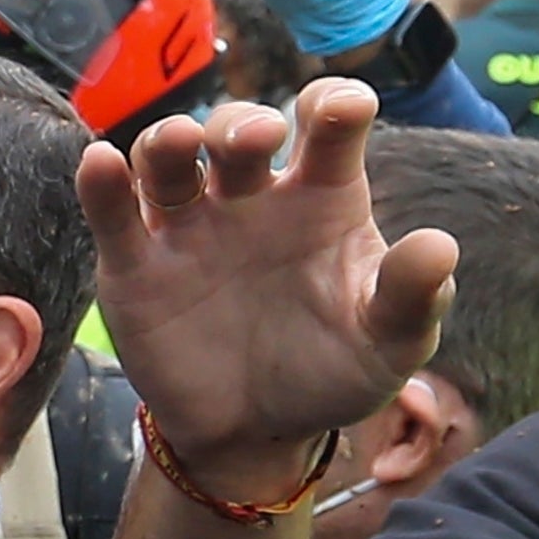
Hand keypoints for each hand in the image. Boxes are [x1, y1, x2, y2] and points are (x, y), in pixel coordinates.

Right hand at [81, 81, 457, 481]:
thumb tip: (438, 246)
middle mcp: (252, 198)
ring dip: (169, 138)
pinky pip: (113, 212)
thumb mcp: (391, 343)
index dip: (333, 103)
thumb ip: (414, 295)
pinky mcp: (136, 267)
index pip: (328, 123)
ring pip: (167, 157)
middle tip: (257, 140)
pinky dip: (101, 183)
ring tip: (179, 145)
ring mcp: (189, 227)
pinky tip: (100, 164)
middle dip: (243, 123)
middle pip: (238, 129)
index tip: (340, 112)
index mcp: (322, 197)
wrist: (257, 434)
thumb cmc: (333, 372)